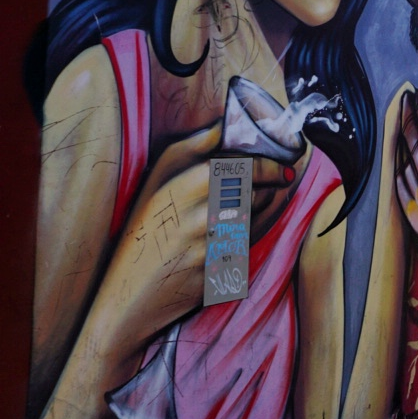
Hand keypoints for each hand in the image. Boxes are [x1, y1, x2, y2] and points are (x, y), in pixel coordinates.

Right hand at [97, 122, 293, 369]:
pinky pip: (253, 242)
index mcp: (188, 184)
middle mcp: (205, 212)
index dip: (271, 167)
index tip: (285, 168)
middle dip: (273, 185)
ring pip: (258, 215)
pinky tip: (250, 227)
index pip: (246, 168)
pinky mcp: (224, 268)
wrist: (131, 294)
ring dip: (267, 207)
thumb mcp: (155, 182)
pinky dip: (257, 232)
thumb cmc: (143, 231)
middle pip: (256, 191)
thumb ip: (190, 148)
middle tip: (284, 179)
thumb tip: (221, 124)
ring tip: (265, 200)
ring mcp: (216, 242)